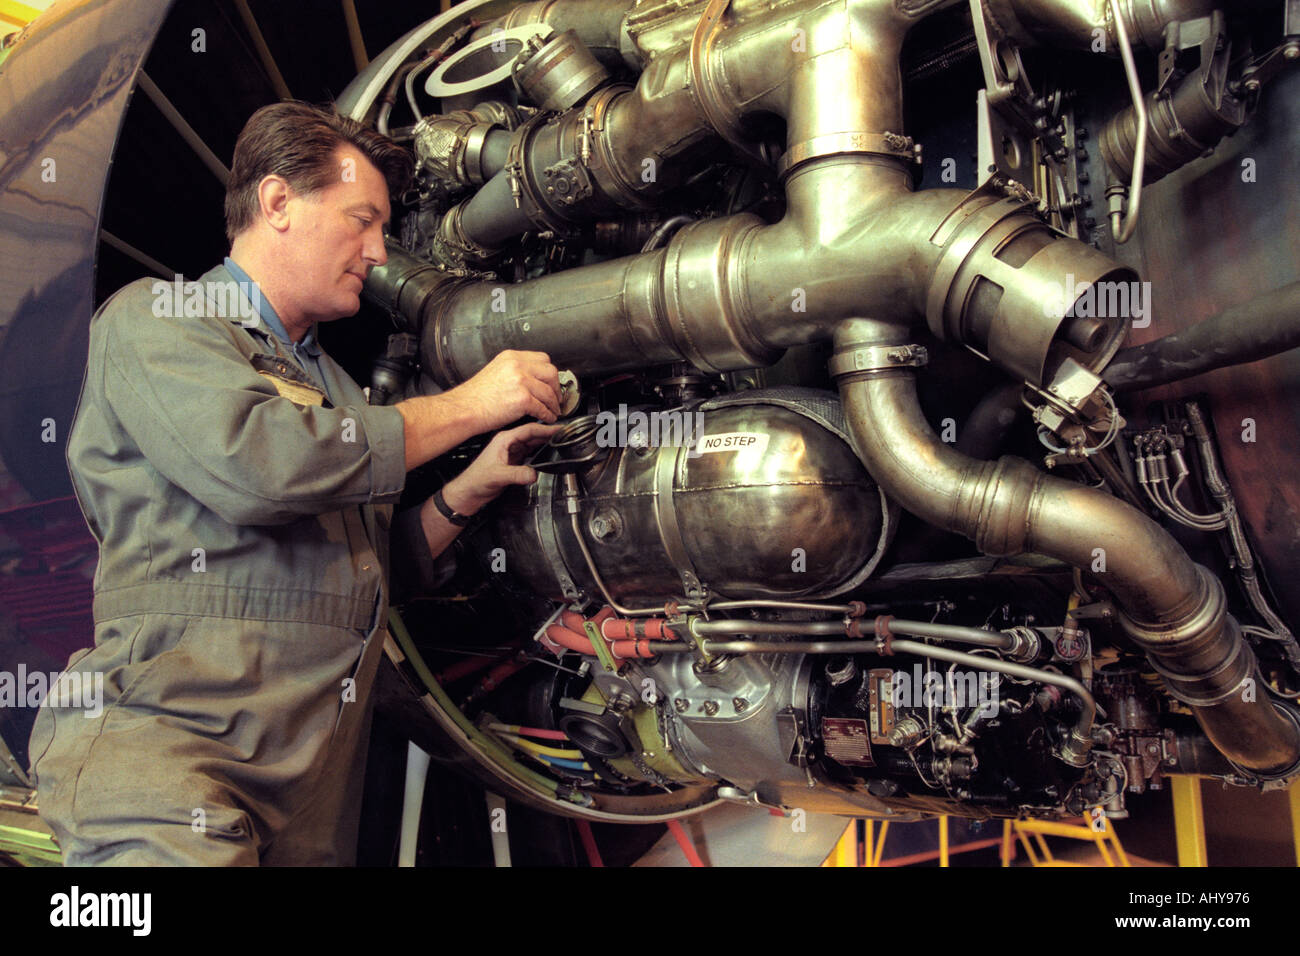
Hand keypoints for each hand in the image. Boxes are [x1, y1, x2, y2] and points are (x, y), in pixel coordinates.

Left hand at [441, 422, 560, 514]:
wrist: (469, 491)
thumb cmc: (476, 480)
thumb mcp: (498, 476)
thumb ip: (517, 474)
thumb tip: (533, 473)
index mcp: (504, 440)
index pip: (529, 430)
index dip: (545, 429)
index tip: (558, 429)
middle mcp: (508, 443)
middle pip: (533, 434)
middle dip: (548, 434)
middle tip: (564, 435)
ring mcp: (511, 451)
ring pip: (532, 443)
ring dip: (544, 442)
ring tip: (558, 442)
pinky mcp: (513, 460)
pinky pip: (530, 453)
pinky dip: (540, 452)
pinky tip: (546, 454)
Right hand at [450, 350, 560, 430]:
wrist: (463, 409)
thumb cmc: (475, 396)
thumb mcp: (496, 372)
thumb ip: (515, 371)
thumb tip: (533, 379)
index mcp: (511, 357)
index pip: (542, 358)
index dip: (550, 373)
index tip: (551, 382)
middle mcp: (517, 366)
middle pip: (551, 372)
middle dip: (556, 387)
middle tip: (556, 397)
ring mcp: (521, 381)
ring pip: (549, 392)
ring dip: (554, 404)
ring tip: (553, 410)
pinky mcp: (522, 399)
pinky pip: (543, 407)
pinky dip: (548, 415)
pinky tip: (547, 417)